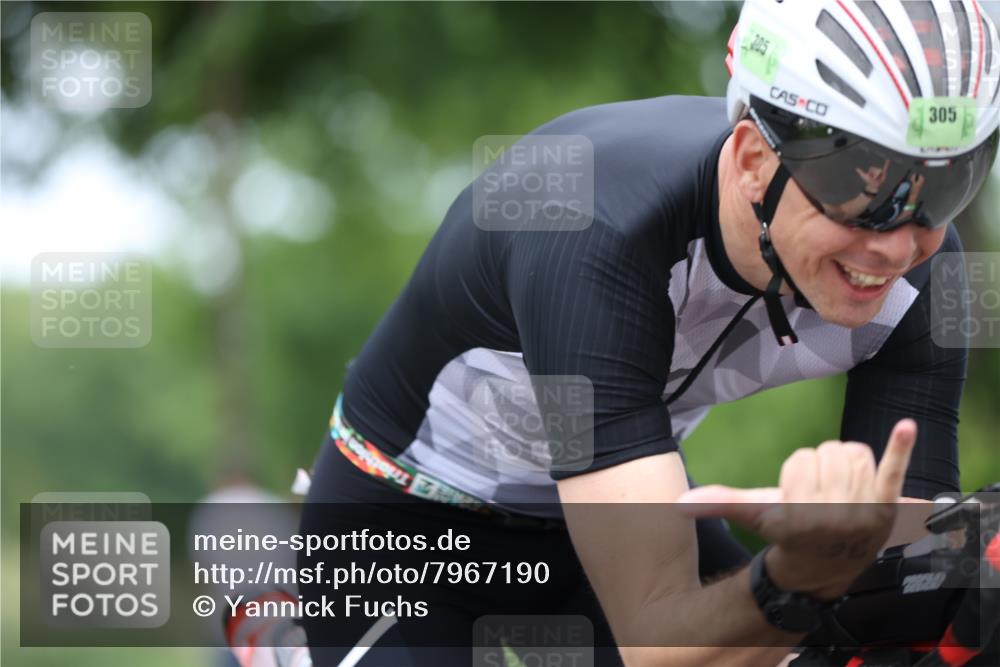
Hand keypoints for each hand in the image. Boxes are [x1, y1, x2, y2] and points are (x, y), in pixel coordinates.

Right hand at [678, 419, 917, 598]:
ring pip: (856, 452)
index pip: (802, 458)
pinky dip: (900, 448)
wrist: (825, 567)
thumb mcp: (754, 514)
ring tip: (842, 487)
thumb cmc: (787, 532)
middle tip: (821, 493)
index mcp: (801, 512)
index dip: (798, 471)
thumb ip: (719, 502)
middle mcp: (835, 511)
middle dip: (822, 465)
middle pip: (830, 451)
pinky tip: (905, 427)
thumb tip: (678, 502)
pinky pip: (894, 471)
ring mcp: (866, 508)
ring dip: (848, 463)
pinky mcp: (888, 505)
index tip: (798, 496)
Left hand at [855, 158, 889, 191]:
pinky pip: (885, 167)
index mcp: (872, 169)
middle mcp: (876, 169)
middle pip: (876, 169)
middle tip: (873, 178)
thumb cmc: (868, 181)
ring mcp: (880, 171)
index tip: (869, 176)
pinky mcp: (883, 173)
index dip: (870, 172)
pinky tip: (887, 160)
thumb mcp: (864, 176)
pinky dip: (887, 164)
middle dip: (874, 174)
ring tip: (876, 178)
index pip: (872, 168)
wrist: (873, 185)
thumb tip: (856, 168)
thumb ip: (860, 172)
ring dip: (877, 175)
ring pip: (879, 171)